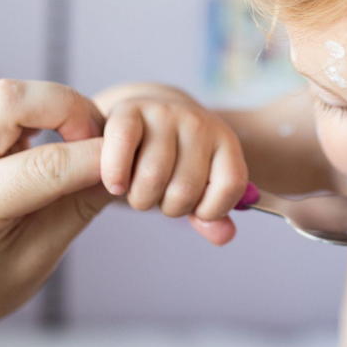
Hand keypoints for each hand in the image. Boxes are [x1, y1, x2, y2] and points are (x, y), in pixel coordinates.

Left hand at [0, 78, 111, 337]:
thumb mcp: (42, 256)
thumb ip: (80, 205)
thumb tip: (120, 165)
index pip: (44, 165)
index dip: (96, 158)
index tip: (124, 166)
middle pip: (11, 100)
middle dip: (69, 107)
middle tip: (97, 139)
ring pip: (7, 94)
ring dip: (55, 106)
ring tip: (80, 140)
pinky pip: (3, 106)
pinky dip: (40, 113)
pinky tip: (55, 143)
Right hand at [100, 88, 248, 245]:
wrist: (145, 114)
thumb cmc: (174, 159)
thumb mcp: (199, 183)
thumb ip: (212, 213)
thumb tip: (224, 237)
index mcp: (225, 140)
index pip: (230, 186)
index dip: (211, 210)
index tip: (196, 209)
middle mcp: (199, 123)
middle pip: (185, 190)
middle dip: (169, 207)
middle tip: (161, 197)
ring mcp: (165, 113)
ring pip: (152, 177)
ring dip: (140, 198)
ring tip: (139, 189)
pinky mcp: (129, 109)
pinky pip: (122, 147)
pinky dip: (116, 174)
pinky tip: (116, 186)